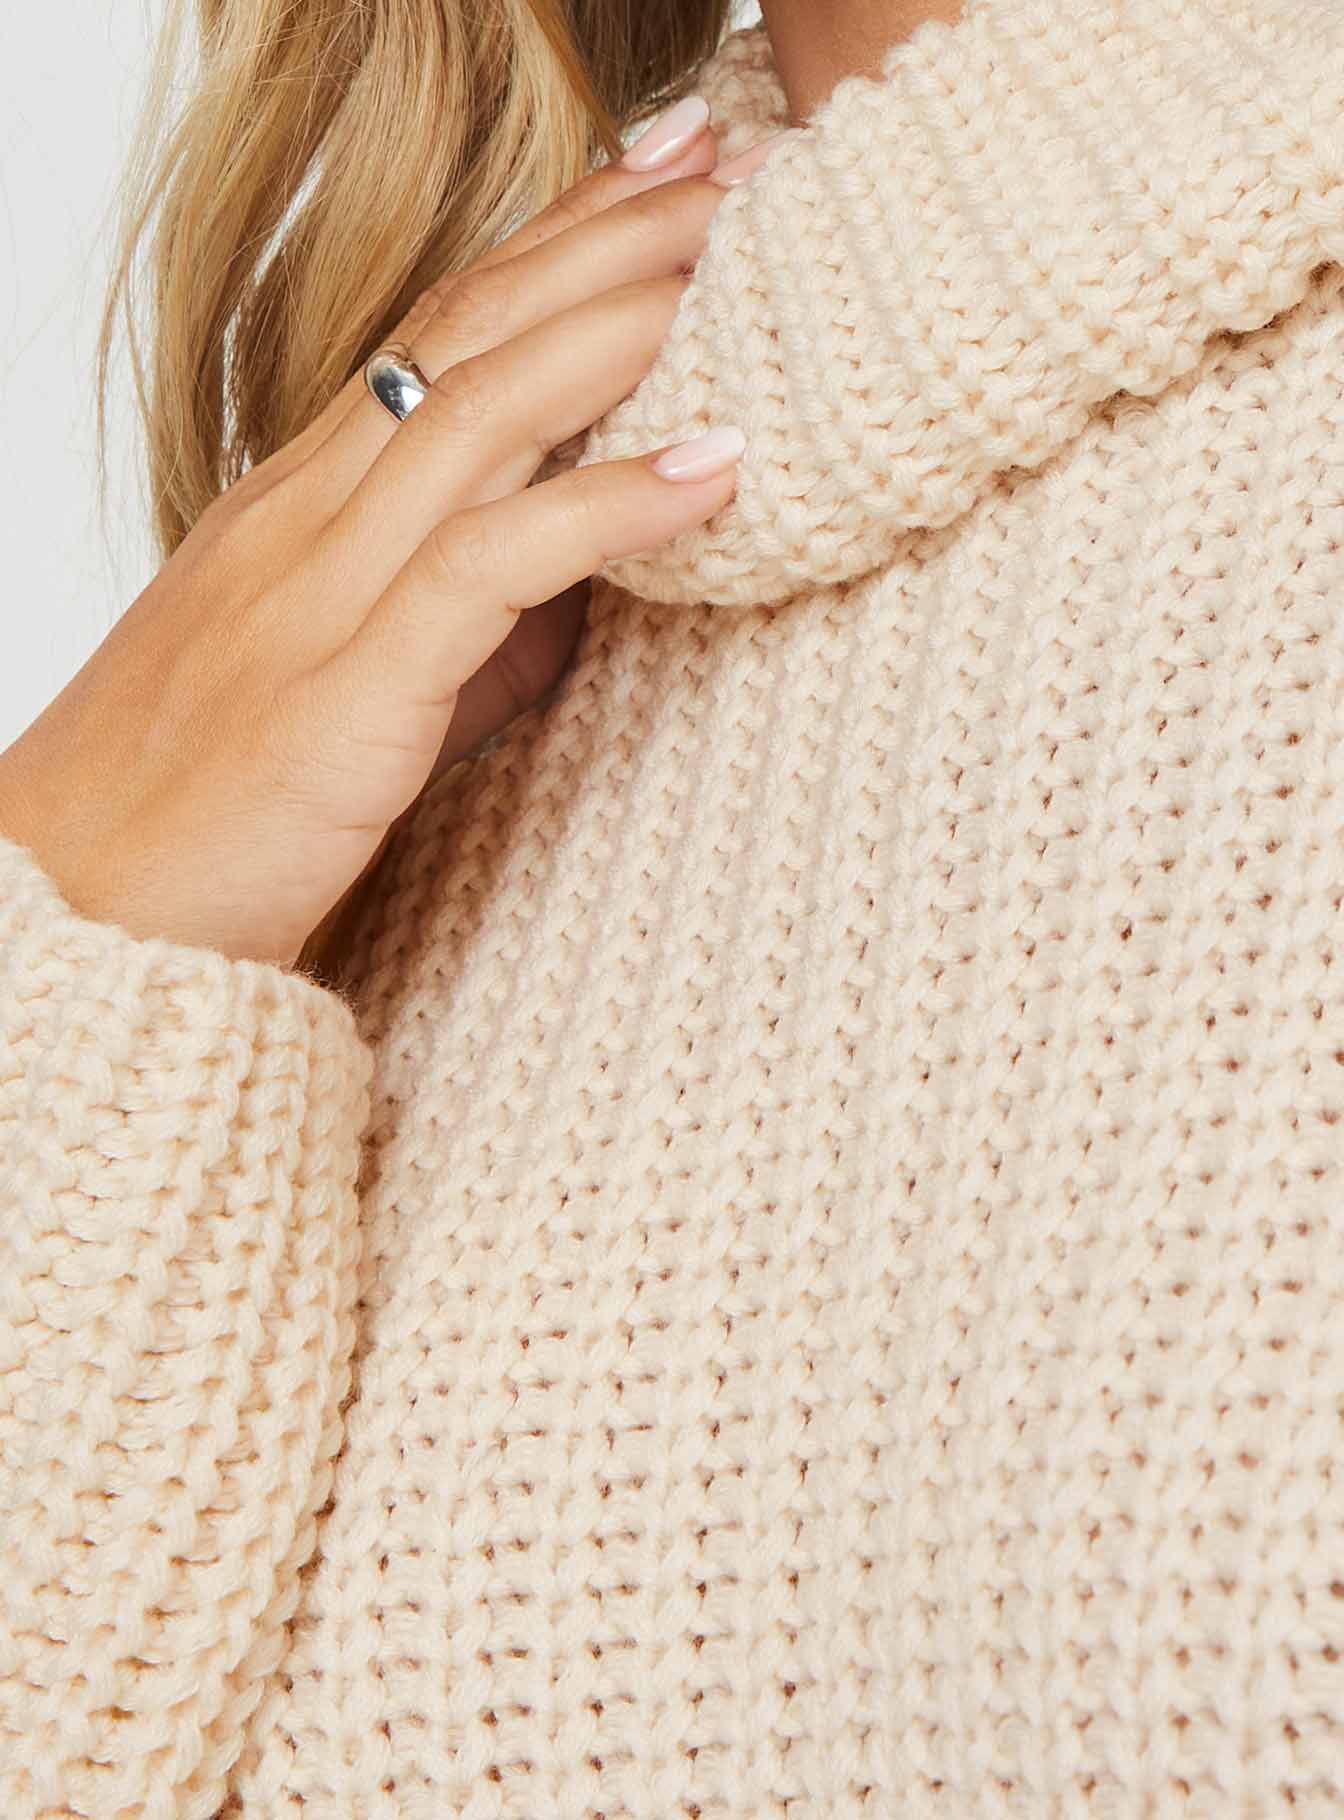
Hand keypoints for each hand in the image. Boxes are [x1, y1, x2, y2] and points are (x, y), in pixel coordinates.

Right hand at [0, 109, 760, 969]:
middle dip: (602, 236)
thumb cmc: (212, 804)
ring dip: (617, 326)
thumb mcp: (350, 682)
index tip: (656, 175)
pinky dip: (605, 507)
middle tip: (722, 165)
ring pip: (478, 411)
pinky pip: (486, 567)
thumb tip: (591, 578)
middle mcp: (305, 517)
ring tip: (738, 268)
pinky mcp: (344, 692)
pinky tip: (709, 471)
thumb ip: (466, 619)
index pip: (436, 328)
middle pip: (467, 331)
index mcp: (299, 504)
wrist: (79, 916)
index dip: (552, 239)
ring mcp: (317, 593)